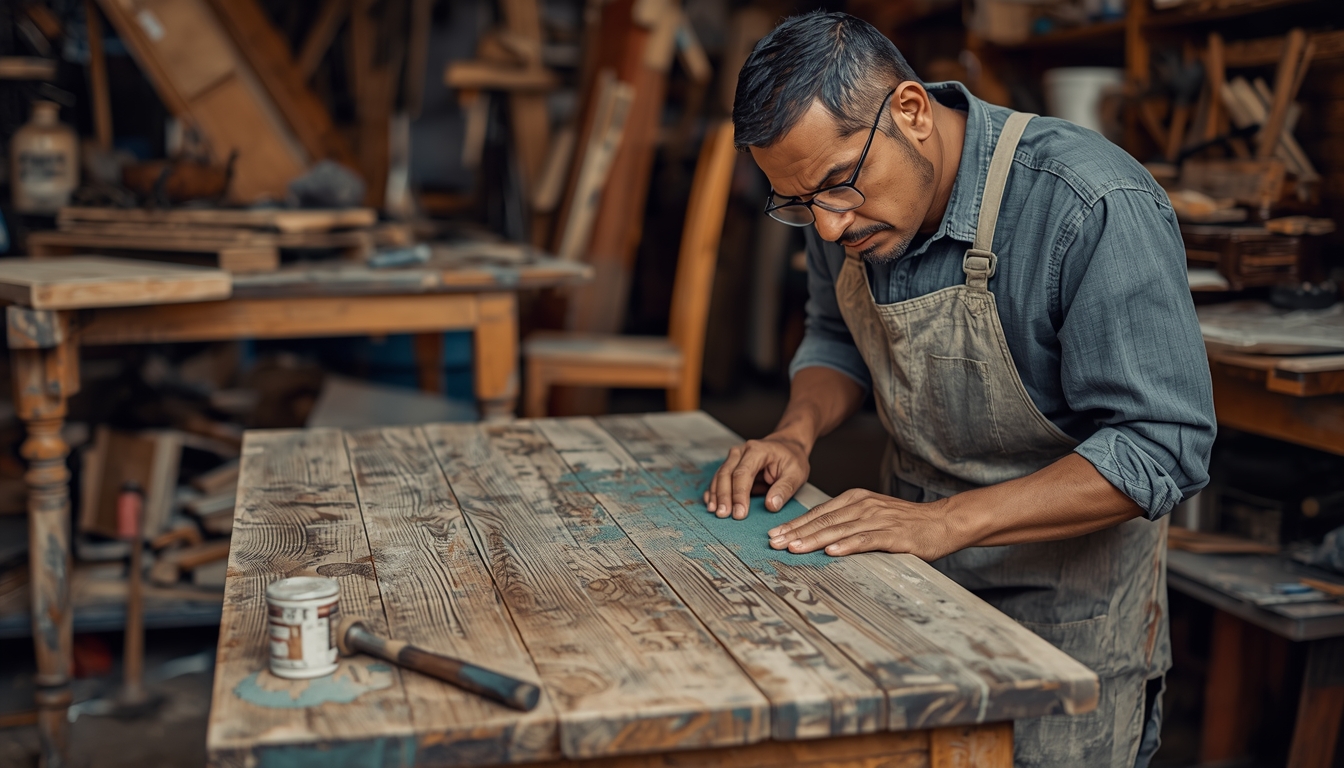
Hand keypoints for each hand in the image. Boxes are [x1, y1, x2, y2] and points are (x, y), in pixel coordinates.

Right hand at [703, 436, 809, 519]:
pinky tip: (710, 503)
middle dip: (723, 496)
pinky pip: (718, 478)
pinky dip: (713, 491)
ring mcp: (734, 457)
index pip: (743, 473)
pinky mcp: (731, 465)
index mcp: (758, 451)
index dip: (739, 495)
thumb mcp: (796, 473)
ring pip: (719, 476)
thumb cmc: (792, 459)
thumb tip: (771, 506)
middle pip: (726, 474)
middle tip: (723, 515)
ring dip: (716, 495)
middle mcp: (741, 451)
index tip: (739, 514)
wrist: (788, 445)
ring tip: (714, 512)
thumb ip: (784, 489)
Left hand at [765, 488, 959, 560]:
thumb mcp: (872, 514)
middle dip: (796, 532)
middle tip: (774, 543)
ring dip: (814, 539)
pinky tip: (831, 552)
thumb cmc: (906, 522)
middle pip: (823, 520)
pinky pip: (866, 540)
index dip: (795, 523)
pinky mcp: (893, 534)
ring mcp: (878, 519)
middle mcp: (864, 505)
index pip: (819, 512)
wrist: (943, 521)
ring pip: (840, 529)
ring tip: (794, 548)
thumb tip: (818, 534)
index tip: (774, 534)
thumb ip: (847, 520)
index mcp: (856, 499)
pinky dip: (847, 546)